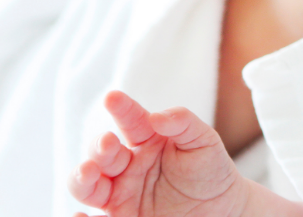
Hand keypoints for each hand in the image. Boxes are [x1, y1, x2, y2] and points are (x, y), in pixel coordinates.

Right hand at [68, 91, 302, 216]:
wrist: (222, 208)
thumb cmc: (211, 170)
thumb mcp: (205, 143)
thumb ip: (184, 124)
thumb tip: (158, 116)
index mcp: (147, 139)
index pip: (130, 120)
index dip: (121, 108)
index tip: (113, 97)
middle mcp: (127, 165)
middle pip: (102, 153)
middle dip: (100, 147)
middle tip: (108, 143)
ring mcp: (121, 192)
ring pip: (89, 185)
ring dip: (81, 178)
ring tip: (88, 172)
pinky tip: (80, 215)